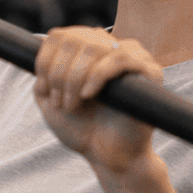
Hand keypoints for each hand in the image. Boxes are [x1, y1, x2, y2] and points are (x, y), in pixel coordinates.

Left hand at [33, 27, 165, 180]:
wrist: (108, 157)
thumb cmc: (82, 130)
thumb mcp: (50, 100)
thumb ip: (42, 74)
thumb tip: (43, 48)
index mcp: (88, 52)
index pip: (62, 35)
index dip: (46, 59)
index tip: (45, 89)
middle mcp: (111, 48)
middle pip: (76, 38)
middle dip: (59, 72)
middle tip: (60, 101)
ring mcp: (131, 58)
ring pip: (96, 44)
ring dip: (75, 76)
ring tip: (73, 103)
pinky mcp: (149, 71)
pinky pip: (121, 58)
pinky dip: (98, 75)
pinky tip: (89, 95)